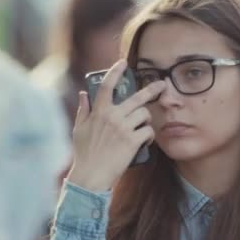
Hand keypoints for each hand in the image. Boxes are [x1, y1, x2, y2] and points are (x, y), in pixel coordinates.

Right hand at [67, 59, 165, 190]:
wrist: (90, 176)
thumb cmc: (84, 154)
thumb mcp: (78, 130)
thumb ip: (83, 110)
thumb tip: (83, 94)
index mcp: (98, 112)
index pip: (107, 85)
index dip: (115, 71)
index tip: (123, 63)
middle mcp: (112, 116)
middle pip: (137, 97)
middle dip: (152, 89)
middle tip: (161, 84)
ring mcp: (123, 128)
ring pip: (145, 114)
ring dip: (147, 120)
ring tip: (143, 127)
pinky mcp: (132, 141)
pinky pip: (148, 131)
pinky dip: (149, 136)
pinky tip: (145, 141)